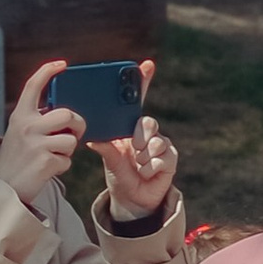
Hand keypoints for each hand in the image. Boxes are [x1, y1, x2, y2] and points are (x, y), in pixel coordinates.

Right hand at [0, 60, 84, 209]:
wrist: (4, 188)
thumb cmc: (17, 159)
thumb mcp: (20, 133)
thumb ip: (37, 120)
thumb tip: (66, 114)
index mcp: (20, 116)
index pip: (33, 86)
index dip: (48, 71)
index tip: (62, 64)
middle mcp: (26, 126)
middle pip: (67, 114)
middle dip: (77, 125)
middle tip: (73, 134)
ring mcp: (35, 144)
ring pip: (71, 140)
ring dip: (68, 151)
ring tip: (53, 156)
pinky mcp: (44, 161)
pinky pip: (68, 160)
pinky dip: (62, 166)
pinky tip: (47, 169)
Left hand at [94, 63, 176, 221]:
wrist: (132, 198)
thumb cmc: (119, 174)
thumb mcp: (109, 160)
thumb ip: (105, 147)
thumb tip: (91, 137)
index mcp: (129, 127)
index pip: (137, 101)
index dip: (142, 82)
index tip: (146, 64)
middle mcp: (146, 133)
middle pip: (148, 121)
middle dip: (139, 136)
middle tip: (132, 148)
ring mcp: (160, 144)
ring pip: (156, 140)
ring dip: (143, 156)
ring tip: (137, 165)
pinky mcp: (170, 158)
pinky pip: (163, 157)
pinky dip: (151, 167)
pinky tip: (146, 173)